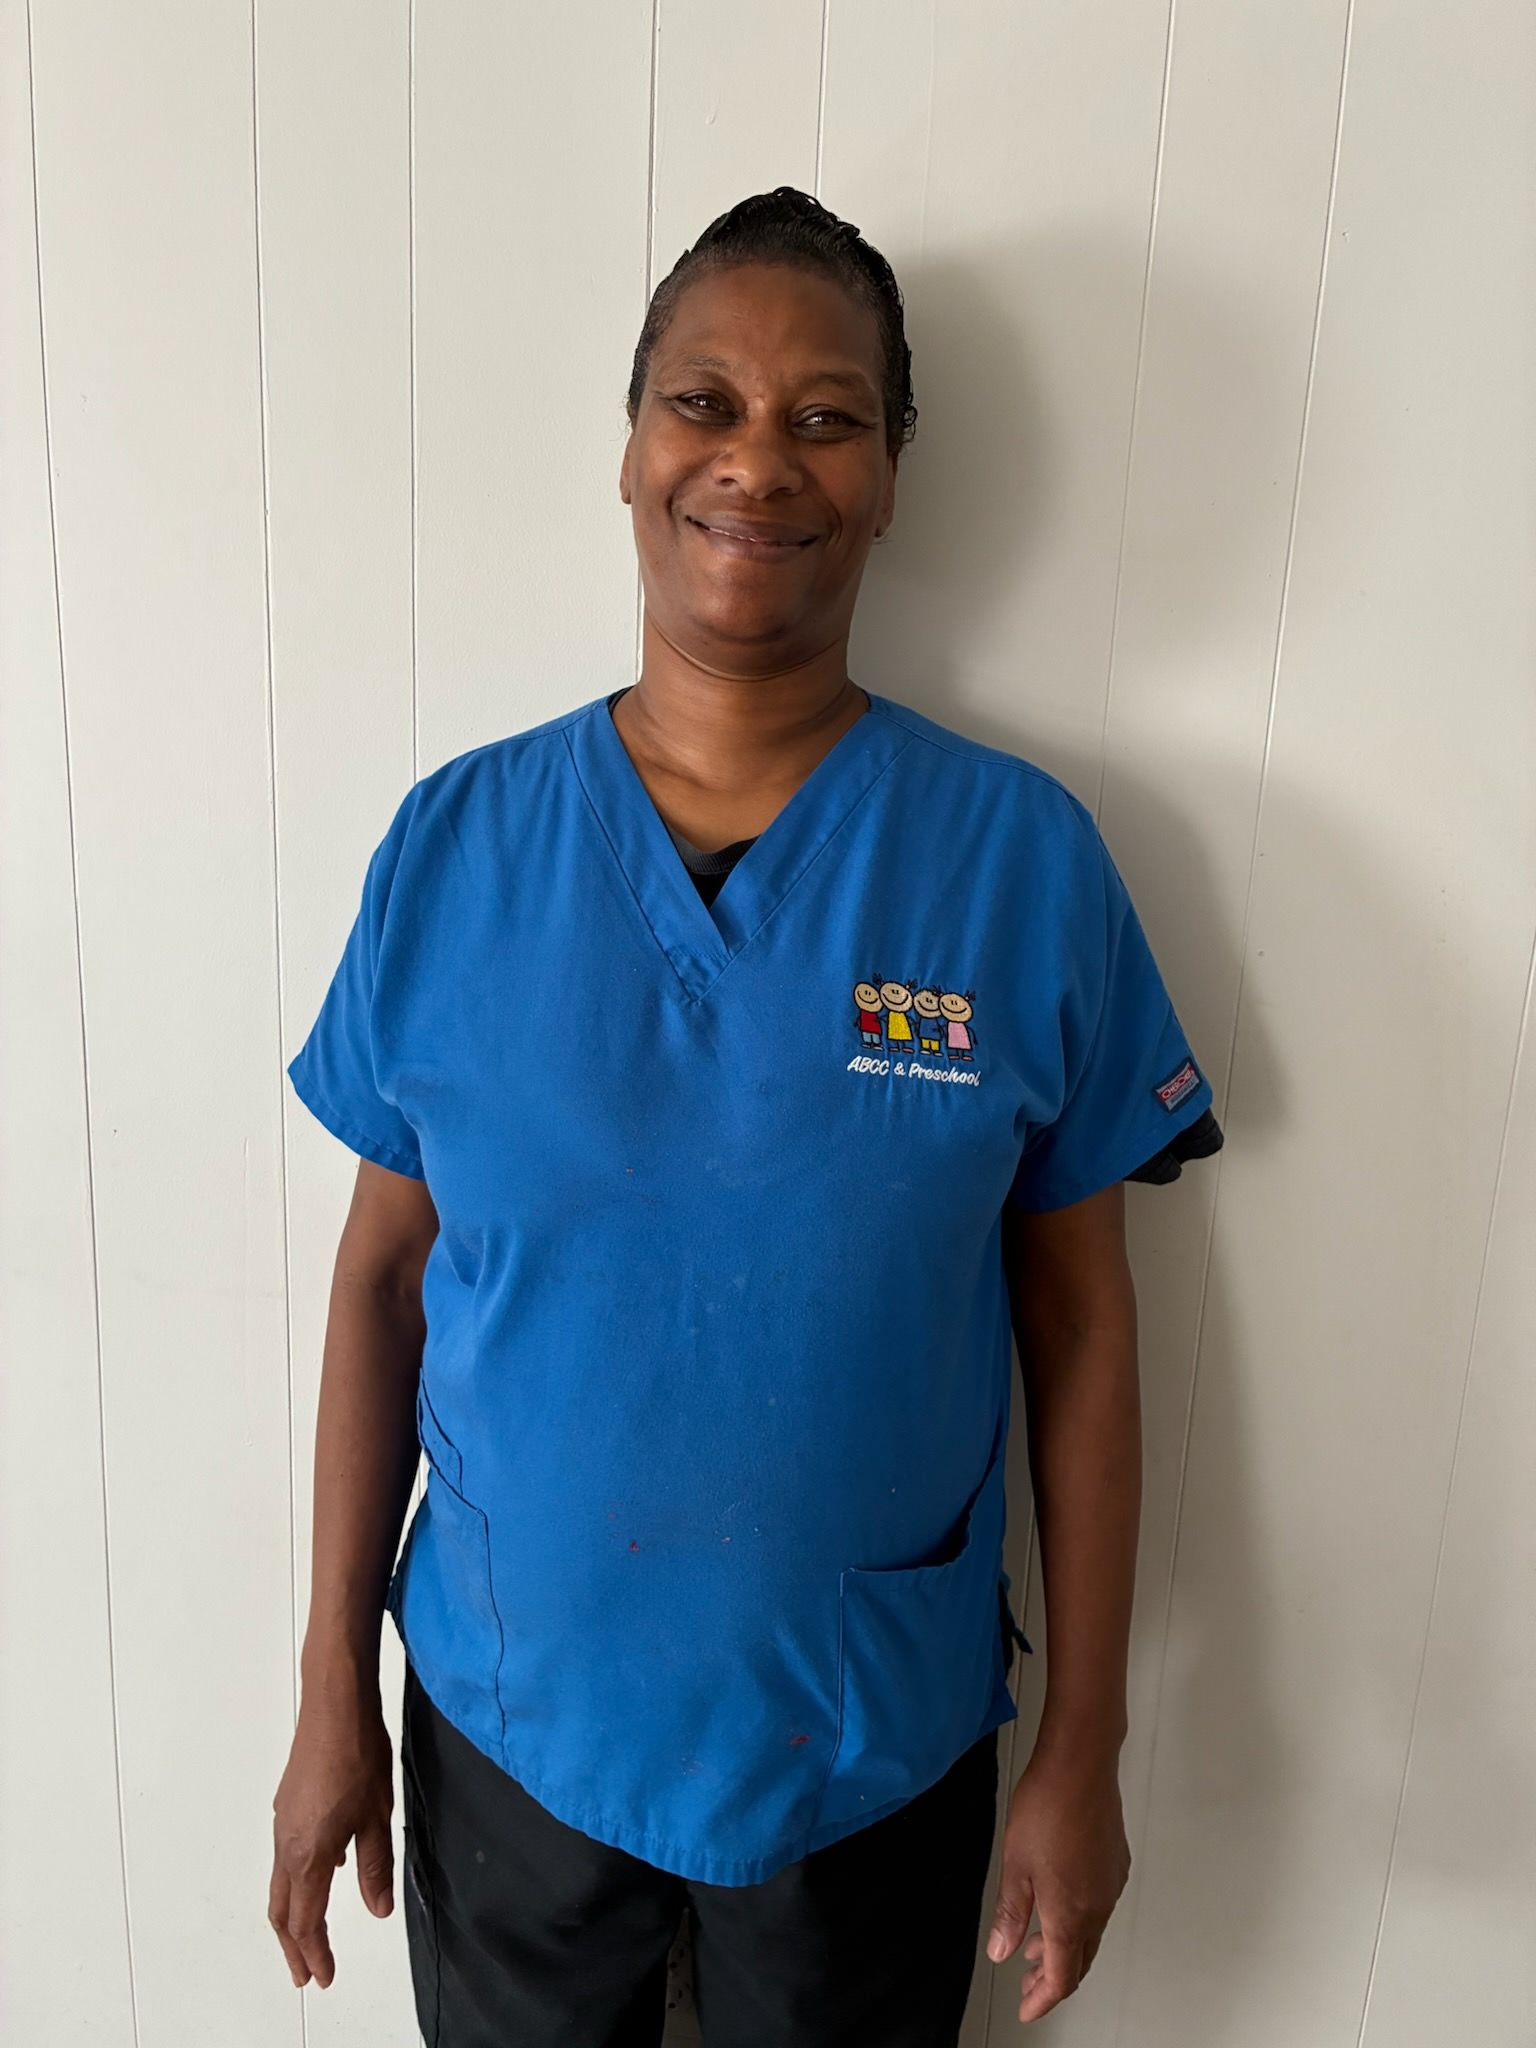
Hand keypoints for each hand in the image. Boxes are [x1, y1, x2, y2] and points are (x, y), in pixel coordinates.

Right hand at [268, 1684, 395, 1988]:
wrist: (335, 1704)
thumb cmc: (359, 1755)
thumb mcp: (377, 1817)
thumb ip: (375, 1868)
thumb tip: (378, 1909)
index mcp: (308, 1854)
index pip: (306, 1921)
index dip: (315, 1954)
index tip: (324, 1977)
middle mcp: (287, 1844)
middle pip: (282, 1911)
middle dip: (294, 1947)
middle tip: (307, 1974)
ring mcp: (283, 1822)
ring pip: (280, 1884)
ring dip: (293, 1916)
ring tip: (309, 1936)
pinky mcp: (288, 1804)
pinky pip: (286, 1856)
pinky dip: (297, 1881)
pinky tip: (324, 1874)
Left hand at [984, 1749, 1130, 2023]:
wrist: (1080, 1765)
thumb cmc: (1046, 1808)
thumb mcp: (1015, 1865)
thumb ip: (1010, 1913)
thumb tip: (1000, 1951)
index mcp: (1070, 1914)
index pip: (1061, 1976)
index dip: (1042, 1998)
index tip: (1027, 2007)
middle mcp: (1097, 1906)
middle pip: (1079, 1960)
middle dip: (1053, 1977)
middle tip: (1028, 1984)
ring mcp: (1110, 1885)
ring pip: (1090, 1933)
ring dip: (1065, 1947)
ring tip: (1036, 1947)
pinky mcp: (1115, 1864)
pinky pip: (1098, 1907)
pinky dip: (1078, 1920)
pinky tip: (1058, 1906)